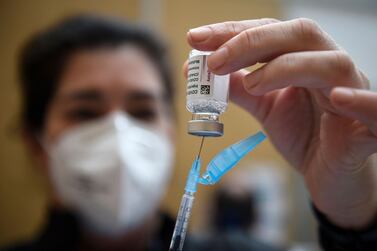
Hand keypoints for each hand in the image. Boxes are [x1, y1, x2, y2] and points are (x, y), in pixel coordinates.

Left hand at [187, 18, 376, 228]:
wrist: (330, 174)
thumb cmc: (303, 135)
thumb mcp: (264, 108)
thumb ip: (239, 89)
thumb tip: (203, 72)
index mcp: (304, 58)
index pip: (270, 32)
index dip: (233, 32)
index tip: (195, 39)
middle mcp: (330, 66)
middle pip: (299, 35)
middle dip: (251, 42)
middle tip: (214, 60)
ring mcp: (354, 91)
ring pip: (331, 63)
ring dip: (286, 68)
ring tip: (251, 85)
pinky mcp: (370, 126)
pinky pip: (376, 108)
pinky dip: (359, 100)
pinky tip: (337, 97)